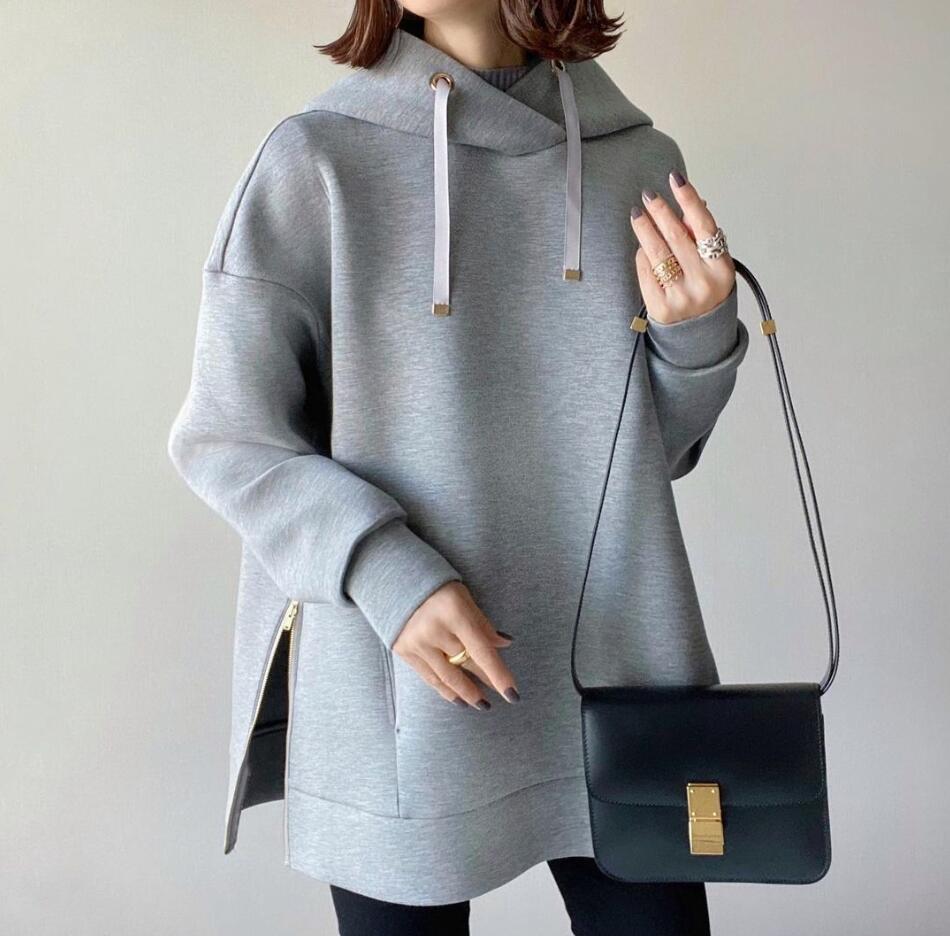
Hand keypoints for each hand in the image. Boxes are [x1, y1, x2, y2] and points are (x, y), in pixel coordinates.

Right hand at [391, 581, 519, 709]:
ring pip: (448, 677)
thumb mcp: (465, 599)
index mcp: (455, 612)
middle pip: (466, 663)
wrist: (394, 581)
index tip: (512, 695)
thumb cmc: (438, 589)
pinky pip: (429, 677)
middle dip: (485, 681)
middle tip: (500, 696)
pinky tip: (458, 699)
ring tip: (481, 704)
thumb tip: (505, 644)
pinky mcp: (403, 651)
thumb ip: (482, 624)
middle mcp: (435, 630)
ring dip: (467, 693)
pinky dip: (445, 690)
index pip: (482, 650)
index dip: (499, 675)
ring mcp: (417, 642)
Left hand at [630, 171, 735, 324]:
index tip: (675, 179)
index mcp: (721, 268)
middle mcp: (702, 283)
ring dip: (644, 229)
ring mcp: (680, 296)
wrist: (700, 335)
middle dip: (660, 212)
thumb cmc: (707, 291)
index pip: (703, 225)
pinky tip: (643, 248)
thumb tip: (686, 208)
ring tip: (637, 215)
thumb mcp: (713, 265)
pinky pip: (646, 273)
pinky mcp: (661, 308)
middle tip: (648, 196)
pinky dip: (643, 258)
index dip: (689, 199)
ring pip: (657, 253)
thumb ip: (700, 239)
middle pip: (675, 237)